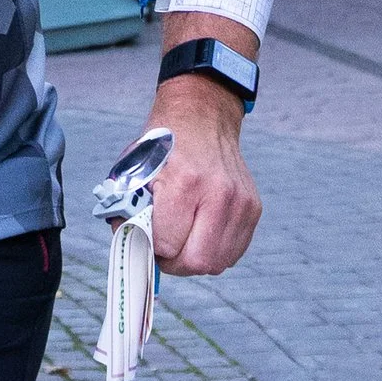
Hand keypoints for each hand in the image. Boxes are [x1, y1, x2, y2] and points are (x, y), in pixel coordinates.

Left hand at [142, 75, 260, 275]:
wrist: (202, 118)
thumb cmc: (164, 145)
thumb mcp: (135, 170)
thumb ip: (128, 211)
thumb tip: (130, 246)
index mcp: (185, 182)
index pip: (167, 245)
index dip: (152, 247)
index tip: (147, 237)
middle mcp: (219, 194)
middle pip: (197, 262)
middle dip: (175, 263)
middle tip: (164, 250)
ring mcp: (241, 203)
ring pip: (218, 262)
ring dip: (195, 259)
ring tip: (182, 239)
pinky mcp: (253, 208)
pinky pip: (234, 251)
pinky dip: (214, 251)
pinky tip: (201, 233)